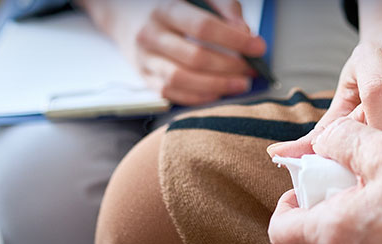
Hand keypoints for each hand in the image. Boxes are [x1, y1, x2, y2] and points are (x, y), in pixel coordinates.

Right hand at [78, 0, 266, 104]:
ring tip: (240, 84)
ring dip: (217, 86)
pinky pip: (172, 93)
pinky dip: (198, 97)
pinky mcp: (144, 77)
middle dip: (230, 67)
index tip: (258, 47)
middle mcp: (151, 35)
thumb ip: (224, 7)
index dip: (235, 40)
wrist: (123, 14)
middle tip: (251, 69)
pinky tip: (217, 92)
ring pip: (182, 79)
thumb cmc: (166, 5)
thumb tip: (245, 32)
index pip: (204, 27)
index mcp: (165, 9)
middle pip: (195, 57)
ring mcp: (145, 58)